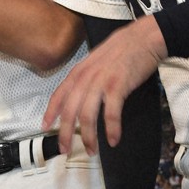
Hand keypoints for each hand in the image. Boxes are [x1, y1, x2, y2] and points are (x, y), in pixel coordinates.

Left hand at [44, 16, 166, 154]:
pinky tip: (113, 140)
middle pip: (69, 111)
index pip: (58, 95)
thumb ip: (86, 77)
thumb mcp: (96, 61)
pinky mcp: (117, 86)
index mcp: (78, 72)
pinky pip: (111, 114)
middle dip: (65, 134)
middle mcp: (85, 78)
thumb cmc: (122, 50)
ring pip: (87, 116)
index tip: (45, 127)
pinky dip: (111, 129)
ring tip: (92, 150)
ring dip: (89, 137)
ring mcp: (100, 82)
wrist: (143, 38)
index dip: (50, 113)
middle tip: (65, 150)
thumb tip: (80, 95)